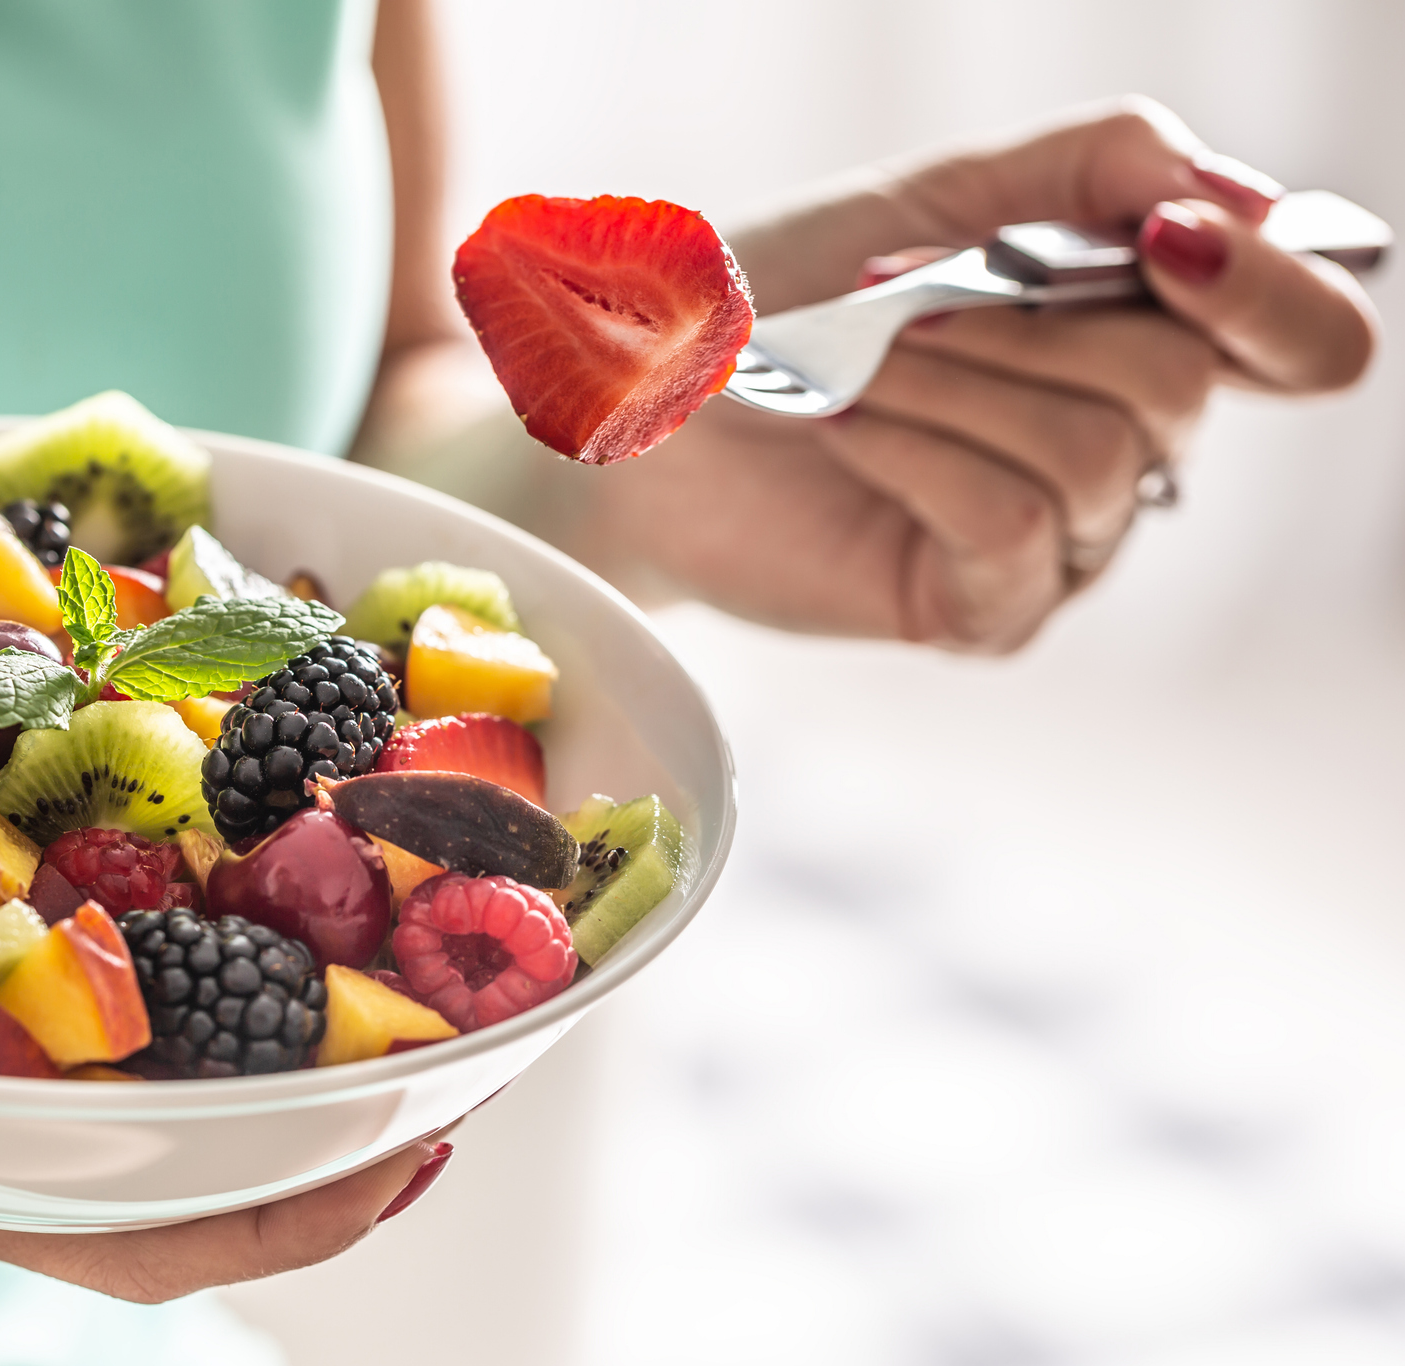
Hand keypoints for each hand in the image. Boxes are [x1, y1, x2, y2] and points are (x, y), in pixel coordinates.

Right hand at [0, 881, 447, 1301]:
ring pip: (189, 1056)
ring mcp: (5, 1037)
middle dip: (343, 1120)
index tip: (403, 1162)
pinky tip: (278, 832)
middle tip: (473, 1047)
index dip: (275, 1220)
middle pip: (207, 1159)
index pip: (136, 1236)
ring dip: (310, 1013)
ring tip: (425, 944)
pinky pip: (136, 949)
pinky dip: (222, 910)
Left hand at [567, 98, 1378, 649]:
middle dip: (1020, 321)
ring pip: (1092, 456)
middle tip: (893, 298)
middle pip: (1178, 383)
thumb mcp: (941, 197)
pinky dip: (917, 452)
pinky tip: (842, 423)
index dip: (1273, 289)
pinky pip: (1012, 525)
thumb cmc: (781, 299)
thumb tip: (1236, 197)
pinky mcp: (983, 610)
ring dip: (950, 382)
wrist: (649, 400)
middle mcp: (1122, 446)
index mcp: (1134, 334)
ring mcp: (1061, 542)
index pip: (1303, 339)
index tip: (1174, 239)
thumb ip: (1098, 169)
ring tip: (848, 366)